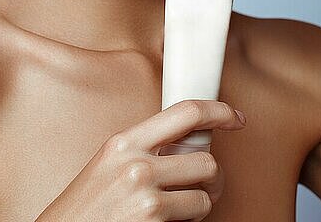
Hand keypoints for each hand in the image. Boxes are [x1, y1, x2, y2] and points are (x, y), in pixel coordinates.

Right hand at [34, 99, 246, 221]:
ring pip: (205, 195)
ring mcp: (145, 196)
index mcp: (124, 142)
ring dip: (200, 203)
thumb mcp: (109, 164)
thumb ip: (145, 149)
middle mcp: (136, 165)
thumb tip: (190, 142)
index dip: (218, 111)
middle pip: (206, 159)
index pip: (185, 112)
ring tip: (179, 209)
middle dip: (212, 177)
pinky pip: (194, 219)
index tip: (234, 117)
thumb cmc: (86, 208)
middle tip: (204, 185)